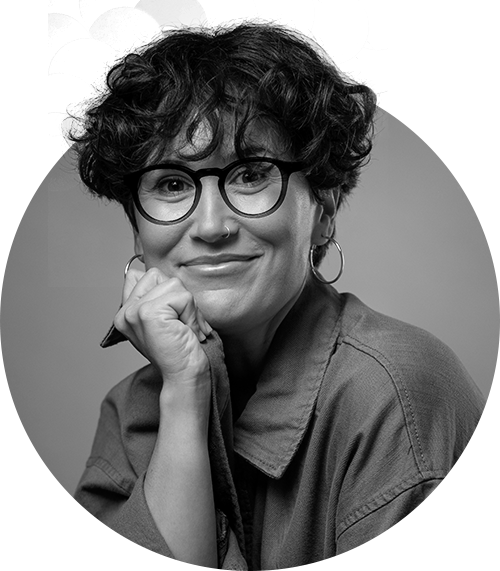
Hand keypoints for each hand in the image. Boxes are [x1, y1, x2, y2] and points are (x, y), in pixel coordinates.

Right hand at [113, 267, 211, 382]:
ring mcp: (134, 312)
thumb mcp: (165, 320)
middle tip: (181, 325)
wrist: (184, 377)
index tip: (171, 319)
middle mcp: (124, 312)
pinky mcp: (148, 313)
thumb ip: (156, 297)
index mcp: (124, 313)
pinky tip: (188, 333)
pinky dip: (192, 315)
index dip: (164, 291)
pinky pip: (183, 297)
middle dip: (178, 297)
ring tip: (185, 330)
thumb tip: (155, 275)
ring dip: (188, 308)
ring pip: (173, 284)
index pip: (141, 275)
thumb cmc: (180, 351)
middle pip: (158, 275)